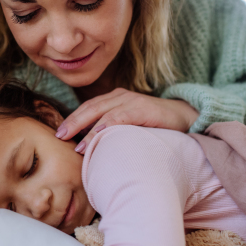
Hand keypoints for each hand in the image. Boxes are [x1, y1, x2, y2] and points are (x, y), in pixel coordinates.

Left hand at [55, 88, 198, 153]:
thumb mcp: (129, 127)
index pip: (88, 108)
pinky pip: (119, 117)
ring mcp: (131, 101)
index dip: (72, 120)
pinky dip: (106, 127)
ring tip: (75, 144)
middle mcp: (120, 97)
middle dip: (72, 122)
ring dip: (86, 128)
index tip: (58, 134)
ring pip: (101, 113)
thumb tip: (91, 148)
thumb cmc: (155, 126)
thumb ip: (112, 131)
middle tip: (58, 136)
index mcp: (114, 100)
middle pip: (89, 108)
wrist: (186, 118)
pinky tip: (96, 137)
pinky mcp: (142, 108)